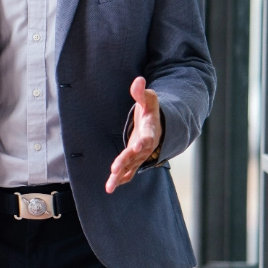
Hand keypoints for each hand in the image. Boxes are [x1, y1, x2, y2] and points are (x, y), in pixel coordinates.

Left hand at [106, 77, 161, 193]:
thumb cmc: (151, 112)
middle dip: (125, 162)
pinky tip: (110, 187)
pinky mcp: (134, 161)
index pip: (147, 138)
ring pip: (131, 167)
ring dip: (120, 176)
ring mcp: (140, 156)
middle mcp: (146, 147)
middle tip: (114, 169)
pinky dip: (120, 179)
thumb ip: (142, 92)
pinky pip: (128, 172)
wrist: (158, 126)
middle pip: (136, 156)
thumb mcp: (149, 100)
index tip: (136, 147)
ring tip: (110, 186)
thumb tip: (138, 80)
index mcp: (150, 132)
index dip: (142, 143)